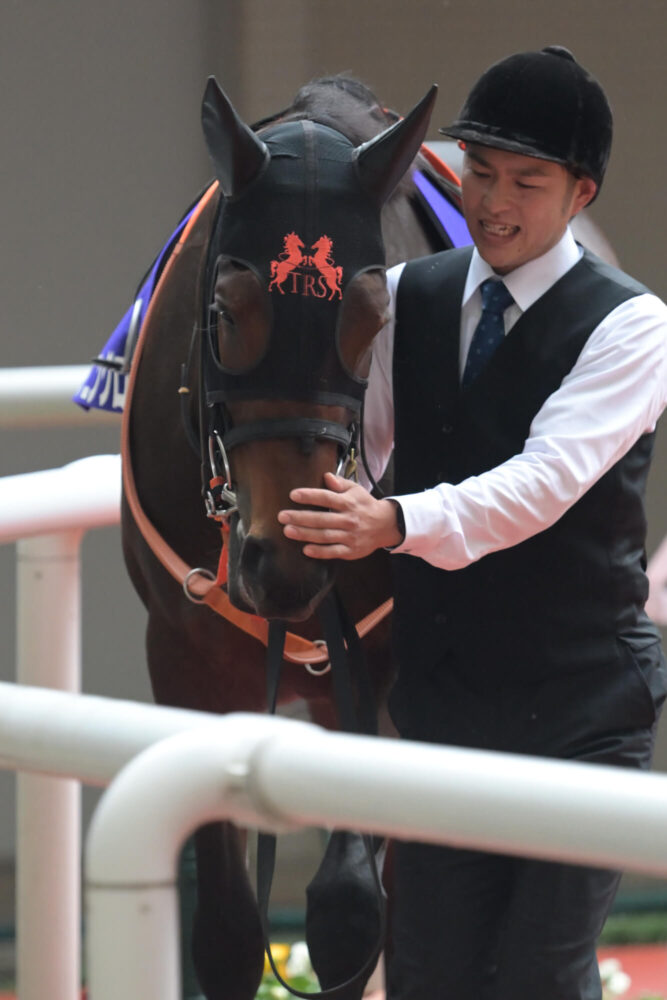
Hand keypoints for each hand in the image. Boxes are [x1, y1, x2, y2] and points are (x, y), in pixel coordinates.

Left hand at [278, 472, 403, 559]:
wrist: (386, 525)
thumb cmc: (365, 505)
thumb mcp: (356, 490)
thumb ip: (340, 483)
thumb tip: (326, 476)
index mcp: (349, 503)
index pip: (327, 498)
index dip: (310, 496)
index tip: (293, 495)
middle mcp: (349, 520)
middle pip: (322, 519)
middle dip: (300, 518)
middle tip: (282, 516)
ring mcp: (350, 536)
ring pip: (325, 536)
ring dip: (305, 534)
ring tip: (288, 531)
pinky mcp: (351, 550)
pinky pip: (333, 552)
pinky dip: (320, 552)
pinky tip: (306, 550)